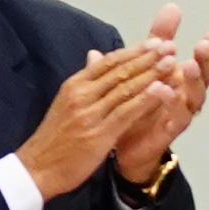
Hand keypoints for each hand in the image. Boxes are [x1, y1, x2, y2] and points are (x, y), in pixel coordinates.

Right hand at [14, 42, 168, 197]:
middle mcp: (81, 94)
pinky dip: (146, 100)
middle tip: (170, 46)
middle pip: (119, 71)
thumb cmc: (56, 137)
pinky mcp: (98, 134)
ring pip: (125, 89)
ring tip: (171, 63)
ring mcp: (90, 114)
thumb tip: (95, 55)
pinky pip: (126, 113)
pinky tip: (163, 91)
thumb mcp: (67, 102)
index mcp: (74, 85)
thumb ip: (86, 81)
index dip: (134, 51)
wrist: (37, 167)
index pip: (108, 62)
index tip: (156, 42)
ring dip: (151, 75)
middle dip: (147, 58)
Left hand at [110, 3, 208, 187]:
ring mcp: (180, 114)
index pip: (200, 61)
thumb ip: (156, 41)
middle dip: (205, 61)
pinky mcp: (169, 131)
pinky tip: (164, 89)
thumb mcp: (147, 64)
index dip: (208, 50)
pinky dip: (172, 103)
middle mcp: (186, 96)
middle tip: (203, 45)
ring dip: (193, 81)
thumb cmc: (138, 104)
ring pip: (195, 98)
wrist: (123, 144)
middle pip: (204, 78)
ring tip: (188, 65)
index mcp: (181, 80)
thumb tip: (172, 7)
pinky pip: (176, 118)